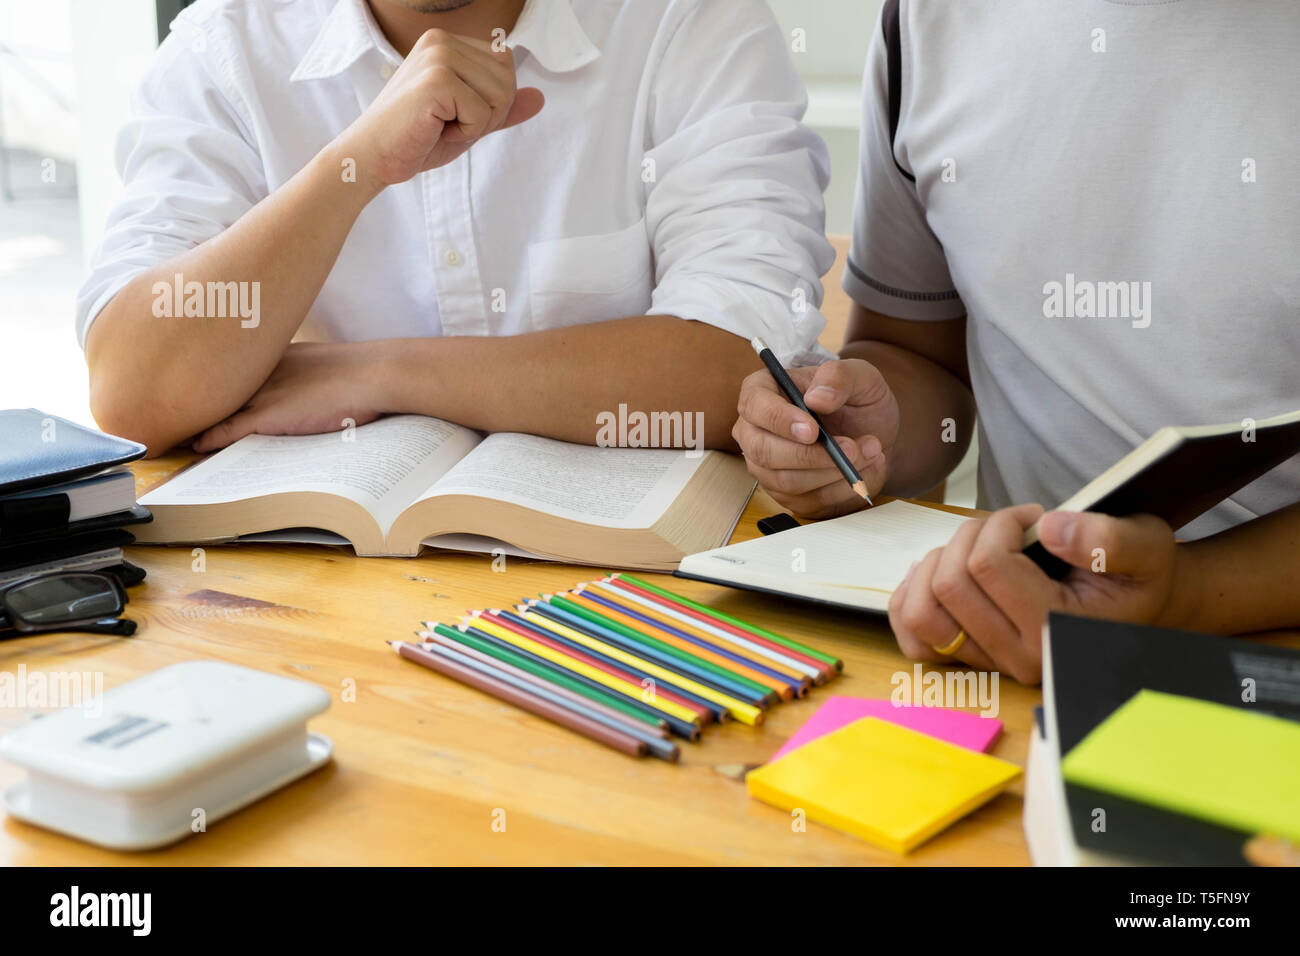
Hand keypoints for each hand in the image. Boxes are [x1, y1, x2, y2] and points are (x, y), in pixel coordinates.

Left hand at [193, 342, 391, 451]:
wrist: (374, 375)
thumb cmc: (361, 372)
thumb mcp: (326, 364)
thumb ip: (306, 375)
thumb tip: (307, 391)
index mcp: (274, 355)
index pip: (233, 368)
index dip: (214, 380)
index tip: (196, 388)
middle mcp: (260, 371)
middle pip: (216, 386)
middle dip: (195, 397)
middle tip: (169, 406)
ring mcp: (261, 393)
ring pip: (217, 410)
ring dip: (197, 421)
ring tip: (175, 430)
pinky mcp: (268, 416)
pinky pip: (227, 431)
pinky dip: (209, 439)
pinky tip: (196, 446)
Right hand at [337, 29, 543, 189]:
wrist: (373, 157)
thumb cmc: (416, 140)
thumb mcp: (469, 122)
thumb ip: (503, 108)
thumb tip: (540, 98)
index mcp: (447, 42)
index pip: (506, 65)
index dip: (492, 102)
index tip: (456, 114)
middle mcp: (442, 41)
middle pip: (508, 80)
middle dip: (489, 114)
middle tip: (449, 124)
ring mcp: (438, 57)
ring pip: (501, 96)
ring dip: (477, 124)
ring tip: (442, 126)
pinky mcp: (437, 80)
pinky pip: (483, 113)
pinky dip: (466, 132)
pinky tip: (435, 130)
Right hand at [731, 358, 897, 518]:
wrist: (872, 432)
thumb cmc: (856, 399)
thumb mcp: (859, 376)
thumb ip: (839, 377)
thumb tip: (816, 399)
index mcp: (763, 391)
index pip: (754, 405)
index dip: (780, 420)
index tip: (813, 430)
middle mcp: (755, 430)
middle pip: (764, 451)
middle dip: (812, 455)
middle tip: (853, 448)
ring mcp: (766, 466)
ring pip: (786, 481)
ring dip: (833, 472)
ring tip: (869, 452)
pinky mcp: (785, 494)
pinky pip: (807, 501)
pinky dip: (841, 489)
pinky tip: (861, 470)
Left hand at [887, 504, 1181, 682]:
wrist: (1133, 603)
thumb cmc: (1135, 573)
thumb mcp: (1145, 545)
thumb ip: (1108, 539)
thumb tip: (1051, 529)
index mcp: (1056, 632)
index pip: (989, 564)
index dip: (1002, 523)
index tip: (1035, 516)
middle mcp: (1019, 659)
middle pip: (949, 583)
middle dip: (970, 536)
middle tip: (1006, 528)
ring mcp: (989, 663)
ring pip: (921, 610)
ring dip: (938, 563)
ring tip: (976, 548)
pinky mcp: (968, 659)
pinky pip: (912, 635)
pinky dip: (913, 596)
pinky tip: (939, 570)